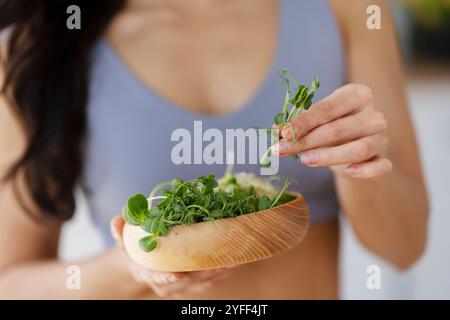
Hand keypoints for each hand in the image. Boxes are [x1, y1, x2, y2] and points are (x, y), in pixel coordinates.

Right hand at [110, 215, 232, 297]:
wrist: (143, 264)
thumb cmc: (135, 250)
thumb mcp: (124, 240)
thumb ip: (120, 231)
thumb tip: (116, 220)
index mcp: (148, 273)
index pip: (158, 278)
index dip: (168, 277)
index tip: (178, 274)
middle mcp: (167, 283)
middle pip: (188, 282)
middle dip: (205, 273)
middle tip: (221, 260)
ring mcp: (182, 286)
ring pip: (204, 282)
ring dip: (220, 271)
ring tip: (236, 258)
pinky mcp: (195, 283)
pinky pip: (212, 279)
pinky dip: (224, 271)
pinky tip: (238, 260)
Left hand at [273, 84, 391, 178]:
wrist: (356, 150)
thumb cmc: (333, 130)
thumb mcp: (315, 123)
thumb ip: (298, 125)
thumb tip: (275, 130)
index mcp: (356, 95)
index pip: (327, 108)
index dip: (302, 122)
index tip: (283, 133)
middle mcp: (373, 114)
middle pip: (337, 129)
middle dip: (306, 141)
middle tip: (281, 150)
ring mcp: (381, 137)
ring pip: (358, 148)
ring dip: (328, 156)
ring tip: (305, 160)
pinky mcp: (385, 158)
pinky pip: (381, 166)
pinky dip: (367, 170)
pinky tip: (350, 172)